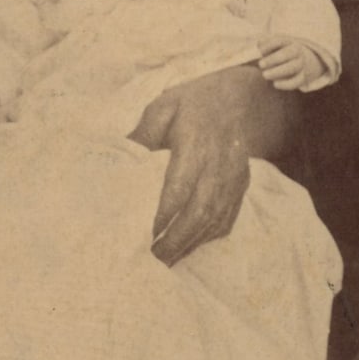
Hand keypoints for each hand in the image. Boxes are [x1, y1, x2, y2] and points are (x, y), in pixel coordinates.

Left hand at [129, 65, 297, 267]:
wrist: (239, 99)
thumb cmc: (192, 104)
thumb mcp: (162, 108)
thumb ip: (142, 135)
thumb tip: (117, 159)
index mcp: (196, 142)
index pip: (180, 185)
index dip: (165, 213)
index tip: (147, 233)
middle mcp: (219, 164)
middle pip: (200, 210)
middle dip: (176, 238)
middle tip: (152, 258)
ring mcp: (234, 178)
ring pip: (214, 220)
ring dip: (190, 243)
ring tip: (165, 260)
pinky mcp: (241, 187)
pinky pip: (226, 219)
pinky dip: (206, 237)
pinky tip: (188, 247)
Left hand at [256, 36, 328, 90]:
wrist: (303, 61)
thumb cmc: (281, 53)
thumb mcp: (274, 47)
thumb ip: (263, 47)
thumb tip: (257, 48)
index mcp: (288, 42)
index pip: (279, 41)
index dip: (268, 45)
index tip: (259, 51)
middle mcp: (296, 51)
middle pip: (287, 53)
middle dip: (273, 59)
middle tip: (260, 64)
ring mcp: (301, 64)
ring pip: (292, 67)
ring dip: (278, 72)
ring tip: (265, 75)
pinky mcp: (302, 77)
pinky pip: (296, 81)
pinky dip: (286, 84)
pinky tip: (275, 84)